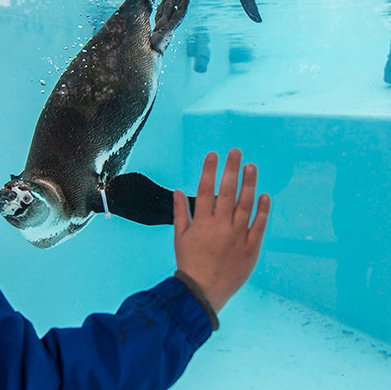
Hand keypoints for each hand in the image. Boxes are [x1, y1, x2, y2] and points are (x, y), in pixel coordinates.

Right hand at [173, 149, 270, 312]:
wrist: (202, 291)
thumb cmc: (189, 263)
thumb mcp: (179, 237)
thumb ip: (180, 212)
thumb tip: (177, 191)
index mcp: (201, 222)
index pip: (205, 189)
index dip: (209, 170)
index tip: (213, 155)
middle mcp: (220, 226)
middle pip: (227, 192)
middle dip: (231, 169)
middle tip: (236, 152)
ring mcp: (238, 237)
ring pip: (245, 205)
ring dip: (249, 184)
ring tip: (251, 166)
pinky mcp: (251, 249)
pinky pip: (259, 226)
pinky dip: (263, 210)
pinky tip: (265, 195)